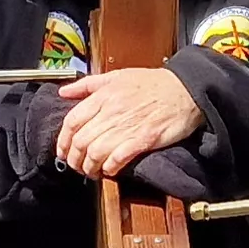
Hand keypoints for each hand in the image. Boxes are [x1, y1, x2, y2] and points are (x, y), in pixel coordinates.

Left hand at [51, 67, 202, 179]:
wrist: (185, 89)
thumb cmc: (152, 83)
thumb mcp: (116, 76)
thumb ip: (87, 85)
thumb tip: (64, 93)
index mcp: (103, 95)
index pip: (72, 121)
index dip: (63, 140)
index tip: (63, 151)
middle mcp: (112, 111)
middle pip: (81, 141)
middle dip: (74, 159)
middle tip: (77, 166)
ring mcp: (128, 125)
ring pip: (96, 152)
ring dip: (90, 167)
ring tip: (92, 171)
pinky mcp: (144, 138)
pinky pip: (118, 158)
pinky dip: (110, 168)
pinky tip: (109, 170)